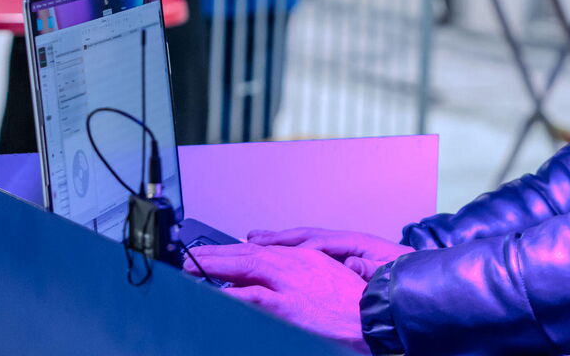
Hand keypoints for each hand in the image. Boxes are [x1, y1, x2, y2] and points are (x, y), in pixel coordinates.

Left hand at [185, 242, 369, 352]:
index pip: (266, 250)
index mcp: (309, 258)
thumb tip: (279, 284)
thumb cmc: (358, 308)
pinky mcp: (288, 305)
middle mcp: (299, 264)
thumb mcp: (330, 284)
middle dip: (220, 254)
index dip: (239, 251)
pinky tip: (210, 293)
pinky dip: (229, 292)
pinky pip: (251, 296)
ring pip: (246, 266)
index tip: (220, 254)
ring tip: (192, 269)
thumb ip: (306, 279)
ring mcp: (292, 283)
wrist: (377, 318)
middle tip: (192, 258)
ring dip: (216, 265)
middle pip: (251, 253)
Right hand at [248, 227, 413, 281]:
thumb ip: (370, 266)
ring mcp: (343, 246)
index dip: (296, 246)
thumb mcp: (389, 272)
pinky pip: (311, 248)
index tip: (272, 251)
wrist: (416, 274)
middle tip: (252, 239)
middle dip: (279, 238)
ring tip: (255, 240)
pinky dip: (290, 247)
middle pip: (307, 236)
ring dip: (281, 240)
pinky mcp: (342, 253)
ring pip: (306, 239)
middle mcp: (347, 240)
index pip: (320, 242)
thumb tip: (352, 263)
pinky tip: (275, 251)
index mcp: (357, 242)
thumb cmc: (404, 275)